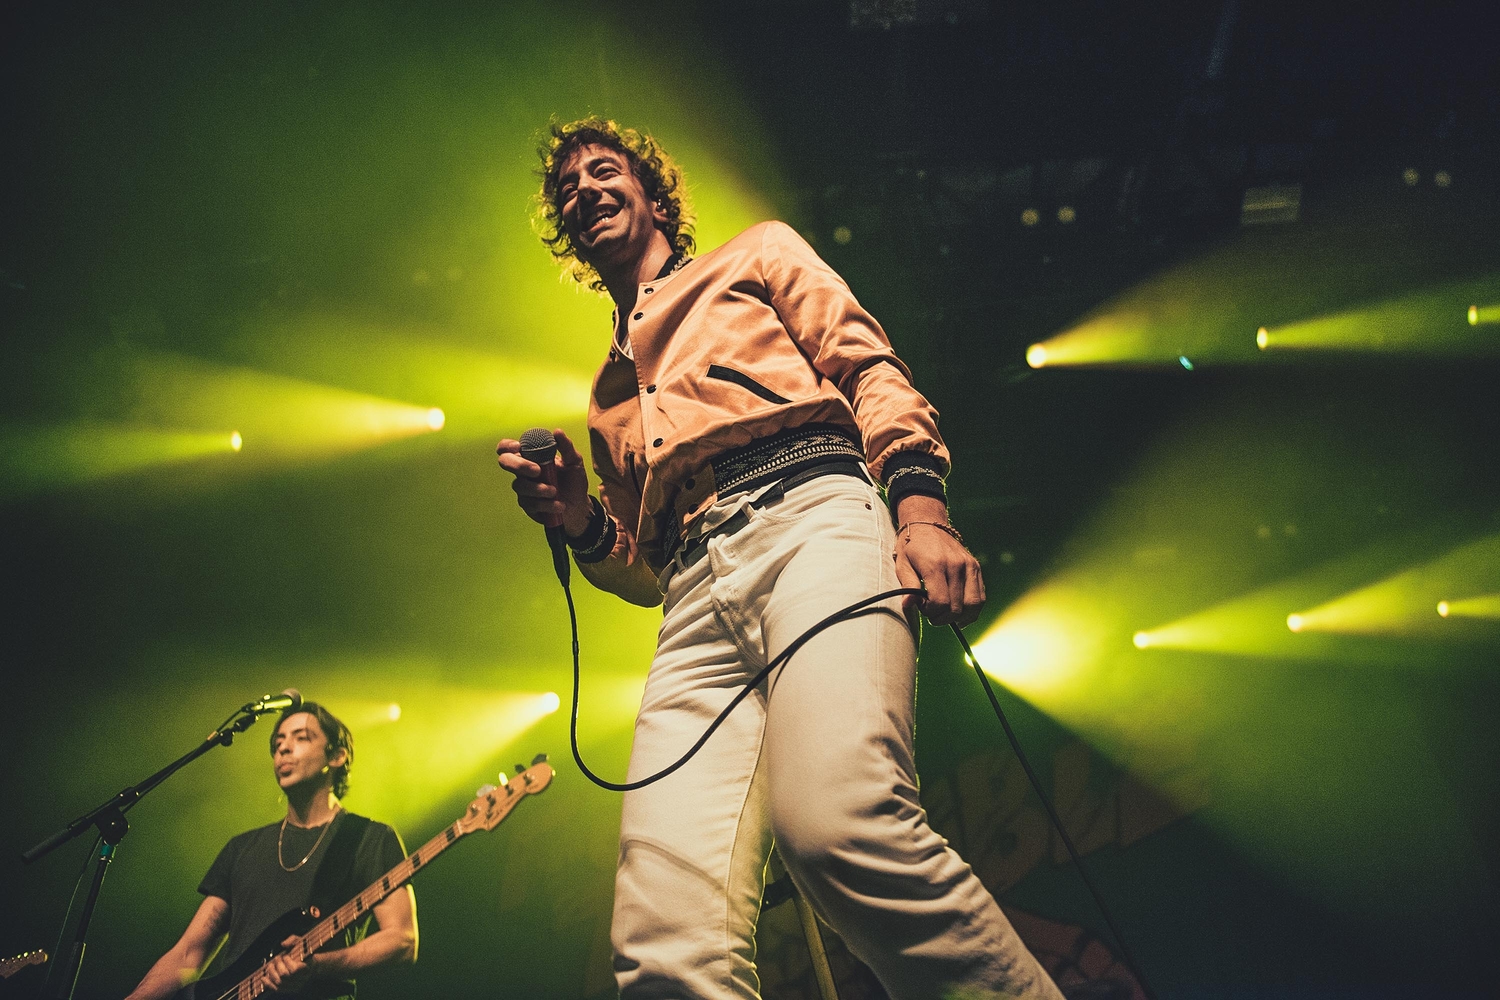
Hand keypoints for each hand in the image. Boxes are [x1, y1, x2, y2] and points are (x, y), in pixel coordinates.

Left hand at [261, 935, 317, 991]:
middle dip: (278, 965)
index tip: (285, 956)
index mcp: (307, 967)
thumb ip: (292, 939)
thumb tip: (283, 944)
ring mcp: (296, 985)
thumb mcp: (301, 941)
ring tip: (271, 965)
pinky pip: (277, 989)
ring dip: (272, 972)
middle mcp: (302, 978)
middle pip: (285, 975)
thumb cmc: (305, 951)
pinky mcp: (290, 989)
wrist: (313, 964)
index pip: (294, 969)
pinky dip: (268, 984)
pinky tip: (263, 978)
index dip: (287, 962)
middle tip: (276, 958)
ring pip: (280, 982)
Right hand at [496, 428, 592, 535]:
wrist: (579, 506)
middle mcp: (523, 472)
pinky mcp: (528, 506)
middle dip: (520, 465)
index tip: (519, 447)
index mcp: (531, 457)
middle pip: (505, 462)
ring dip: (538, 488)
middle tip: (537, 471)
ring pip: (519, 485)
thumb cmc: (573, 481)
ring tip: (555, 491)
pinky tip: (559, 505)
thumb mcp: (574, 461)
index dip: (507, 445)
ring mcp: (524, 489)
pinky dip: (547, 504)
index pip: (509, 447)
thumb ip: (566, 447)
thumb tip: (557, 432)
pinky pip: (531, 504)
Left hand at [892, 495, 985, 626]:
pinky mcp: (976, 567)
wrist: (927, 524)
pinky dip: (972, 611)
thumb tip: (908, 605)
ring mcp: (969, 565)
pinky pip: (980, 597)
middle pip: (956, 607)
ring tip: (946, 614)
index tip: (922, 607)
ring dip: (959, 618)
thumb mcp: (902, 564)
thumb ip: (907, 586)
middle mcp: (955, 565)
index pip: (940, 602)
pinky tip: (960, 614)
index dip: (930, 612)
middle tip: (931, 612)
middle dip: (942, 617)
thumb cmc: (911, 547)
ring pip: (972, 605)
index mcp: (935, 564)